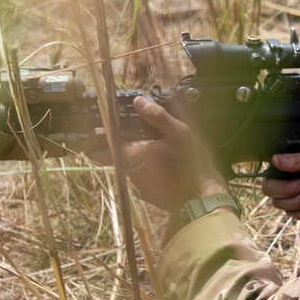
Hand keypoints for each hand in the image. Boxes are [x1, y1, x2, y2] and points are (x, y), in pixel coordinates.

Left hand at [104, 96, 226, 212]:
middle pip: (119, 157)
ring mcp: (138, 188)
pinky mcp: (148, 197)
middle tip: (145, 138)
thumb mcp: (180, 133)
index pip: (98, 152)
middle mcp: (130, 173)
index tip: (99, 134)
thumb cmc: (192, 163)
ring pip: (132, 169)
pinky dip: (150, 173)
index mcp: (133, 155)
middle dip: (127, 147)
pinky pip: (143, 180)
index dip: (95, 143)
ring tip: (160, 154)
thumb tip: (137, 101)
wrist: (204, 198)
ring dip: (141, 160)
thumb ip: (158, 117)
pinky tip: (166, 169)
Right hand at [262, 143, 299, 223]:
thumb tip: (275, 159)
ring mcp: (290, 192)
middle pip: (270, 191)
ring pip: (280, 204)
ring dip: (297, 203)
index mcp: (286, 162)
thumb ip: (298, 158)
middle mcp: (285, 177)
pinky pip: (291, 214)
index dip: (279, 182)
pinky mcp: (298, 205)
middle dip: (289, 192)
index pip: (268, 175)